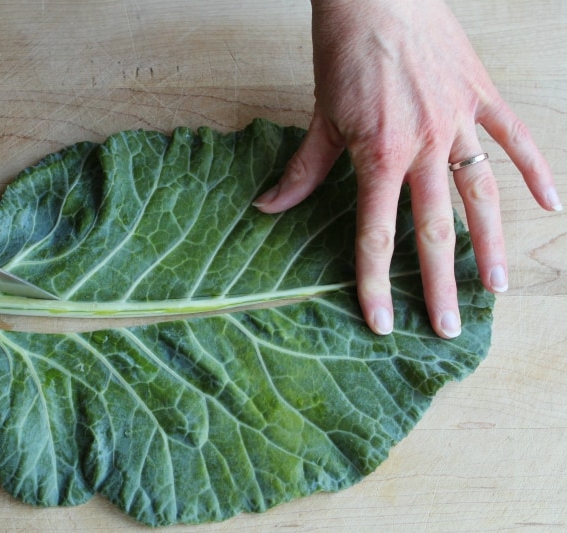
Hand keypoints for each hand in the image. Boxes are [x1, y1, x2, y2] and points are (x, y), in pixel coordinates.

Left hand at [254, 0, 560, 338]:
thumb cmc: (345, 49)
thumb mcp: (319, 115)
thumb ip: (303, 169)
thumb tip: (267, 208)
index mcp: (379, 154)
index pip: (376, 234)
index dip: (375, 283)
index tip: (383, 322)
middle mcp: (423, 145)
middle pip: (434, 229)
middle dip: (438, 284)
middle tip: (446, 328)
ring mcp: (458, 120)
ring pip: (481, 195)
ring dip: (489, 244)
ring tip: (494, 288)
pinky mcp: (481, 94)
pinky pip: (515, 137)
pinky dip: (536, 169)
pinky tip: (553, 205)